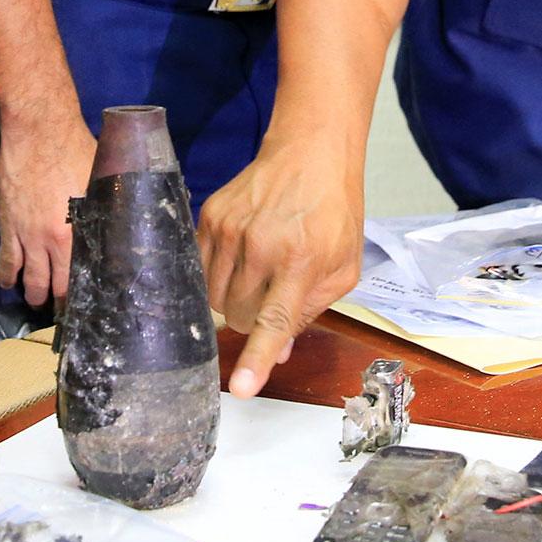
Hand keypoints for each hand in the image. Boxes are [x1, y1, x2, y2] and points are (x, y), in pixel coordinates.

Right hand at [0, 113, 95, 305]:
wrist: (37, 133)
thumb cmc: (75, 150)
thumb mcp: (101, 181)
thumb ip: (107, 206)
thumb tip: (123, 218)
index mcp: (78, 233)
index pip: (81, 275)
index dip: (83, 293)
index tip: (86, 304)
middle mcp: (52, 241)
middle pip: (55, 283)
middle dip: (58, 301)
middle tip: (61, 310)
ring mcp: (27, 235)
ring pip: (29, 277)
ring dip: (33, 293)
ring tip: (36, 301)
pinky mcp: (8, 225)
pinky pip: (6, 259)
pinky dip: (7, 275)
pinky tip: (8, 283)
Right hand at [199, 143, 362, 398]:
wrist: (310, 154)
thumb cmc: (334, 213)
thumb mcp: (342, 268)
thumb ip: (311, 312)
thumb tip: (278, 354)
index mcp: (301, 262)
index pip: (273, 321)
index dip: (256, 358)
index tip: (240, 388)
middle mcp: (261, 246)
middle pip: (236, 316)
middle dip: (251, 321)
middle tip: (271, 296)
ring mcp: (230, 229)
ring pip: (213, 298)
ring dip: (232, 300)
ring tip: (257, 274)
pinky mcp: (209, 216)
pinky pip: (198, 269)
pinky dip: (216, 276)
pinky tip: (239, 257)